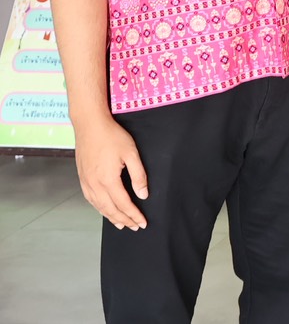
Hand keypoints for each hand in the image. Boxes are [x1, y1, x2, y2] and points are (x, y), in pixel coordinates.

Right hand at [73, 112, 147, 229]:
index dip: (134, 215)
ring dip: (111, 217)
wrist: (90, 125)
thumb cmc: (111, 136)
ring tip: (121, 224)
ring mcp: (86, 182)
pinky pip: (91, 199)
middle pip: (110, 209)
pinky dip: (99, 208)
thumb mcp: (131, 153)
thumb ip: (138, 175)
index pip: (124, 204)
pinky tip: (105, 210)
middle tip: (134, 226)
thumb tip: (143, 194)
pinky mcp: (82, 178)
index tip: (142, 222)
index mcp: (108, 180)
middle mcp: (94, 184)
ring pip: (99, 207)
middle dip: (124, 220)